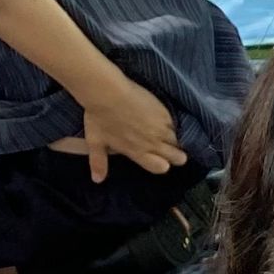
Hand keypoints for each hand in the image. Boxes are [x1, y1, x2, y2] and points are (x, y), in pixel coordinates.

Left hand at [46, 77, 184, 182]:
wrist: (107, 92)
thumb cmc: (99, 117)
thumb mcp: (95, 141)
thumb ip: (99, 162)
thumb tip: (97, 180)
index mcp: (138, 152)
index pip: (161, 168)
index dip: (162, 165)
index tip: (159, 159)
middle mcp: (153, 143)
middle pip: (178, 157)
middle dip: (176, 155)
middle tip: (169, 148)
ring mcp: (162, 128)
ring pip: (177, 140)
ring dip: (173, 139)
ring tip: (164, 132)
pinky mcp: (165, 114)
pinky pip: (175, 123)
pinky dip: (170, 123)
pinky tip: (161, 118)